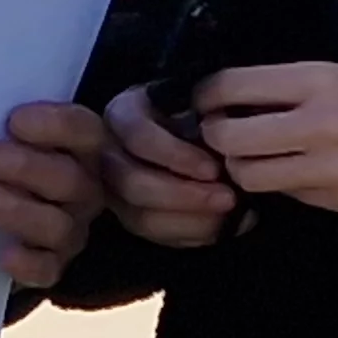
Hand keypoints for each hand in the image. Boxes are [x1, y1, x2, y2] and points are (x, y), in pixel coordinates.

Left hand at [0, 102, 108, 286]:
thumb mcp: (2, 134)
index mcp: (80, 148)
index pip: (83, 131)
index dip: (54, 125)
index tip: (13, 121)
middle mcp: (84, 189)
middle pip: (69, 178)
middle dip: (23, 167)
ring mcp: (71, 229)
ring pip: (58, 225)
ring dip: (15, 209)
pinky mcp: (52, 265)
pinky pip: (48, 270)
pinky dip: (28, 263)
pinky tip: (3, 254)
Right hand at [100, 85, 239, 247]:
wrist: (189, 126)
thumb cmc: (195, 111)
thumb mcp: (199, 101)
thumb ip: (207, 118)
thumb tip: (227, 148)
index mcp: (122, 114)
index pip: (138, 136)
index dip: (175, 156)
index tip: (214, 168)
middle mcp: (108, 154)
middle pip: (132, 184)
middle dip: (183, 196)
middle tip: (228, 198)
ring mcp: (114, 191)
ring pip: (140, 218)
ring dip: (190, 222)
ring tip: (230, 216)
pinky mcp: (130, 218)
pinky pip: (155, 236)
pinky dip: (191, 235)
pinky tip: (221, 227)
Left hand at [191, 63, 337, 216]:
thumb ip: (292, 90)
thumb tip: (233, 103)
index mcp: (316, 79)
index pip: (230, 87)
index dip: (205, 99)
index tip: (204, 104)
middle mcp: (315, 121)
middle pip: (227, 138)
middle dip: (215, 141)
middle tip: (221, 140)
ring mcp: (326, 167)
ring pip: (249, 175)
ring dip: (242, 170)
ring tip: (255, 162)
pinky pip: (288, 196)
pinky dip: (283, 187)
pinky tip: (298, 176)